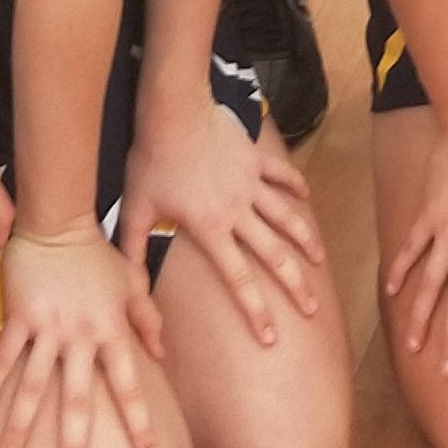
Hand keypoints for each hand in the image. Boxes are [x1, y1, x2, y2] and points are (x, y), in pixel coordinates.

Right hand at [0, 226, 162, 447]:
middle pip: (79, 400)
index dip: (140, 426)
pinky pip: (3, 359)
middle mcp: (81, 337)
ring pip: (34, 386)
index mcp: (111, 331)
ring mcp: (48, 329)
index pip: (130, 387)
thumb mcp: (131, 283)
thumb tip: (162, 352)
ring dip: (21, 426)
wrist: (57, 220)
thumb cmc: (97, 253)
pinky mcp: (18, 318)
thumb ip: (147, 318)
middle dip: (75, 445)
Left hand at [119, 94, 326, 347]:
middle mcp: (238, 211)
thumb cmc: (151, 160)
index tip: (271, 337)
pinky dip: (296, 187)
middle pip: (274, 255)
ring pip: (286, 217)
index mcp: (211, 229)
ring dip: (305, 240)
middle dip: (295, 285)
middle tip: (311, 308)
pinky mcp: (255, 160)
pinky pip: (282, 176)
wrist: (175, 110)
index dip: (256, 311)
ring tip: (319, 259)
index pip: (238, 280)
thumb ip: (132, 252)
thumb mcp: (134, 210)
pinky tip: (307, 197)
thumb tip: (127, 288)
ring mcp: (251, 184)